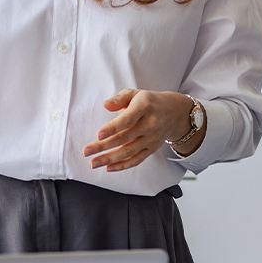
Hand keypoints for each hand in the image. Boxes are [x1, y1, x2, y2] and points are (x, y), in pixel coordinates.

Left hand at [82, 90, 196, 170]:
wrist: (175, 112)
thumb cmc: (149, 102)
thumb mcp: (135, 93)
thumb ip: (119, 98)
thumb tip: (106, 104)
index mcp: (144, 107)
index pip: (127, 120)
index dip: (112, 128)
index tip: (98, 135)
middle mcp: (149, 124)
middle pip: (124, 138)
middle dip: (103, 146)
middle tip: (86, 151)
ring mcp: (151, 138)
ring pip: (129, 151)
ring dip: (110, 159)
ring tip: (93, 163)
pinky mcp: (152, 149)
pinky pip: (137, 160)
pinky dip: (123, 165)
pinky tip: (109, 168)